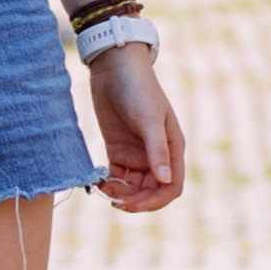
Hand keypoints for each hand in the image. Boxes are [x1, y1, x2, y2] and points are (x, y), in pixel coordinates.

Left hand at [84, 44, 182, 212]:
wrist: (115, 66)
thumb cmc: (139, 89)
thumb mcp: (149, 120)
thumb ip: (157, 151)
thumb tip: (166, 180)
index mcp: (172, 148)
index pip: (171, 187)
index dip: (155, 201)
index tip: (133, 204)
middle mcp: (157, 154)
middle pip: (151, 191)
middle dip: (135, 200)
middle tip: (115, 202)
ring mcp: (136, 152)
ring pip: (132, 186)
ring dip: (120, 193)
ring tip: (104, 190)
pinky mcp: (117, 149)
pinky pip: (116, 176)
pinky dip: (109, 183)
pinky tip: (98, 182)